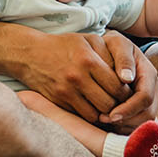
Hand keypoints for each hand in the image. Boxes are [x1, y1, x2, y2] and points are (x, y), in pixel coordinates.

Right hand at [9, 32, 137, 123]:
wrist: (30, 54)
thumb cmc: (64, 45)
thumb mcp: (88, 40)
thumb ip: (109, 53)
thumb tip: (127, 74)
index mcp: (88, 60)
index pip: (117, 85)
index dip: (125, 92)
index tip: (126, 91)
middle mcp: (78, 77)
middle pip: (109, 102)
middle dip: (118, 104)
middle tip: (120, 102)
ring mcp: (67, 91)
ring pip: (96, 113)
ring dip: (105, 112)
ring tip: (108, 106)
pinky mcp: (58, 101)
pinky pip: (82, 116)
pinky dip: (90, 114)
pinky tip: (93, 107)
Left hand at [98, 31, 157, 130]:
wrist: (110, 49)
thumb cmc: (111, 46)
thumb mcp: (117, 44)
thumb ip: (123, 58)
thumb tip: (127, 78)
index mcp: (149, 73)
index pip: (145, 98)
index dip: (129, 109)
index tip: (110, 115)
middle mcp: (153, 88)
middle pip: (147, 114)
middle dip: (126, 120)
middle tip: (102, 119)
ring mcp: (149, 99)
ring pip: (143, 122)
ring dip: (123, 125)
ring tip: (103, 120)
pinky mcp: (141, 107)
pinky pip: (136, 124)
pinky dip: (122, 127)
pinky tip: (106, 122)